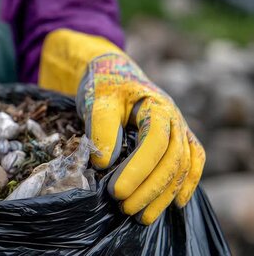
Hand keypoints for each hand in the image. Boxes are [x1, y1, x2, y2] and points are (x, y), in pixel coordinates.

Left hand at [77, 53, 204, 223]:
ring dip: (164, 194)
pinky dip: (187, 184)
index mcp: (157, 105)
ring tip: (142, 216)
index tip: (116, 191)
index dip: (138, 170)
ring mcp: (180, 129)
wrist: (114, 72)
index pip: (154, 143)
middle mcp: (175, 119)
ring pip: (182, 166)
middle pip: (172, 159)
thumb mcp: (97, 101)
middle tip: (125, 207)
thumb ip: (101, 129)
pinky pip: (193, 163)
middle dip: (150, 188)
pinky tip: (176, 204)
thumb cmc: (104, 85)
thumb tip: (105, 165)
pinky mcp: (179, 139)